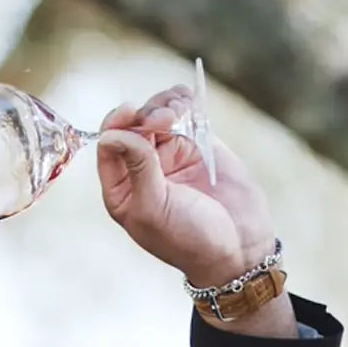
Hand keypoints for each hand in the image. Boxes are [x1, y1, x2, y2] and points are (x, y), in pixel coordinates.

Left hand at [96, 87, 275, 287]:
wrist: (238, 246)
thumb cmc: (189, 237)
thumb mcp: (154, 207)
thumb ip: (137, 168)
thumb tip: (112, 134)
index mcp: (122, 189)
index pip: (109, 147)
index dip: (116, 125)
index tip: (130, 113)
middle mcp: (142, 169)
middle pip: (133, 125)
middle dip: (145, 114)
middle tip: (165, 118)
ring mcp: (171, 155)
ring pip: (158, 114)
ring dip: (165, 104)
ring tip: (179, 109)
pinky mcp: (199, 144)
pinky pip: (186, 114)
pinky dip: (183, 101)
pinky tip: (187, 100)